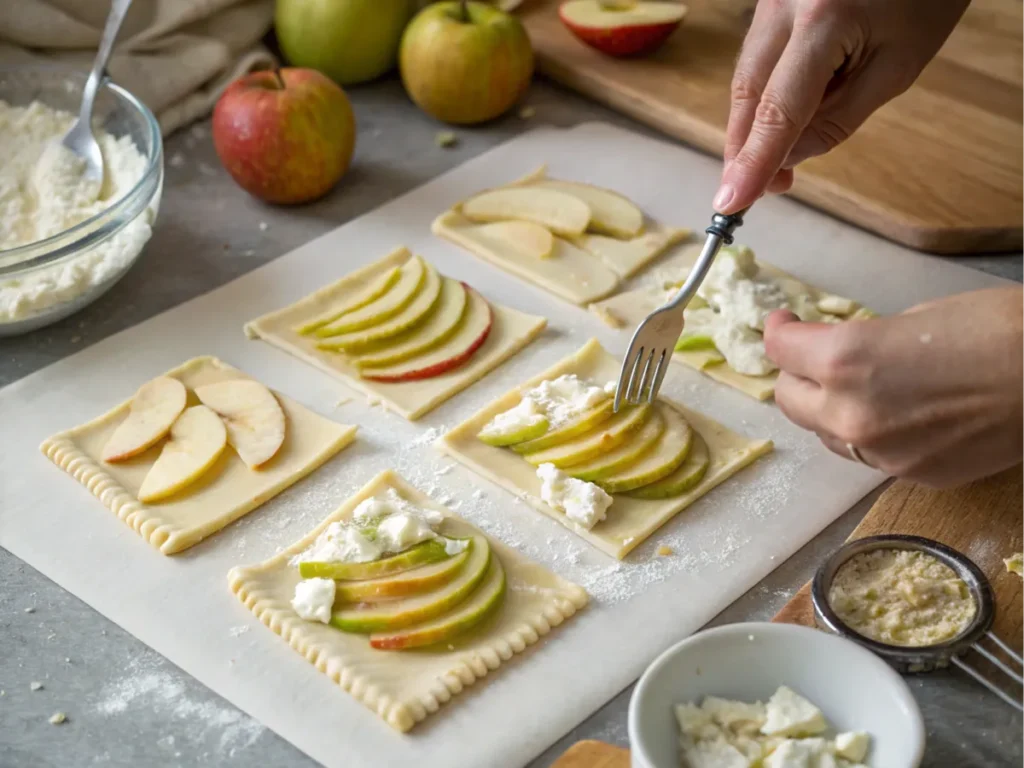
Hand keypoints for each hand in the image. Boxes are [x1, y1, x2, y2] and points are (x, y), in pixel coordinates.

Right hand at [715, 0, 970, 213]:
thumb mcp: (896, 66)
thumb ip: (838, 119)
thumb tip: (787, 158)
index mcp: (823, 18)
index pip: (778, 109)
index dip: (753, 162)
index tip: (731, 204)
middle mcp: (783, 2)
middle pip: (747, 93)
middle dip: (745, 149)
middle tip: (755, 193)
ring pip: (746, 77)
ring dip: (754, 125)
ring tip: (775, 162)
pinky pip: (757, 57)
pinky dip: (764, 95)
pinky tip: (783, 118)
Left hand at [763, 288, 1023, 487]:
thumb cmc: (995, 328)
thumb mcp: (911, 318)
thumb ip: (861, 342)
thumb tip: (841, 353)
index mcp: (844, 360)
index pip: (780, 350)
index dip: (778, 331)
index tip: (785, 322)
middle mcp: (849, 413)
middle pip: (788, 400)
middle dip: (797, 376)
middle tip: (815, 358)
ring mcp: (879, 452)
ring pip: (826, 433)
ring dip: (830, 409)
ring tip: (864, 388)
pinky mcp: (910, 474)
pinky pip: (868, 454)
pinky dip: (871, 434)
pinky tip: (901, 413)